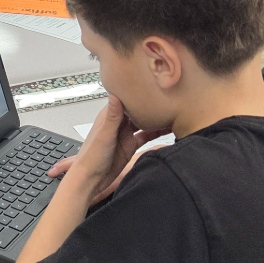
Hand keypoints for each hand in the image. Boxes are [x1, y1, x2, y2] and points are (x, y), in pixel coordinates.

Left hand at [47, 95, 168, 202]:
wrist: (91, 179)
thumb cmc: (91, 157)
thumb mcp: (104, 134)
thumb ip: (112, 116)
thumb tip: (114, 94)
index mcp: (110, 116)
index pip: (126, 99)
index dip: (137, 91)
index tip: (151, 83)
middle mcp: (118, 123)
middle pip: (137, 109)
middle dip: (150, 103)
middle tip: (167, 96)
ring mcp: (125, 134)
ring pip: (144, 122)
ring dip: (156, 118)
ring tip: (172, 110)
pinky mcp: (130, 146)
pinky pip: (146, 136)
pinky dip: (157, 133)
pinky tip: (168, 129)